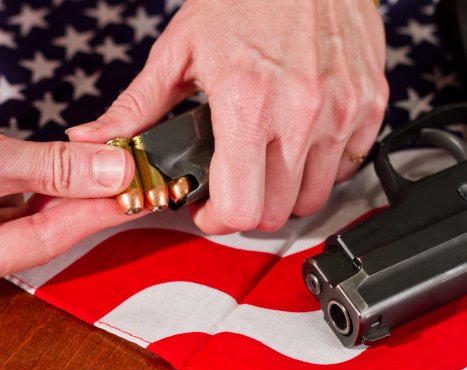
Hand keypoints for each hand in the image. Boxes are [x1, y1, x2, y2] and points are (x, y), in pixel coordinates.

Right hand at [0, 1, 134, 296]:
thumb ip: (53, 170)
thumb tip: (112, 174)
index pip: (38, 245)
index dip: (89, 217)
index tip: (129, 197)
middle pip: (33, 229)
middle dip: (80, 202)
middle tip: (126, 183)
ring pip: (23, 206)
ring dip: (63, 185)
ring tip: (106, 171)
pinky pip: (9, 183)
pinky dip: (38, 172)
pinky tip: (67, 162)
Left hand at [67, 0, 387, 232]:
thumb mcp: (178, 51)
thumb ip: (137, 107)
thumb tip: (97, 139)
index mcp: (247, 103)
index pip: (239, 207)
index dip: (217, 220)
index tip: (208, 210)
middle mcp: (302, 113)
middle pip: (276, 213)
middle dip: (247, 210)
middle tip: (232, 186)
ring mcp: (342, 110)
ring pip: (314, 198)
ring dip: (284, 194)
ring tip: (263, 164)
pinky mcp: (370, 103)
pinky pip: (347, 166)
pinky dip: (320, 168)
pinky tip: (297, 142)